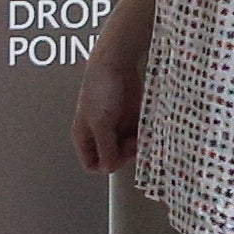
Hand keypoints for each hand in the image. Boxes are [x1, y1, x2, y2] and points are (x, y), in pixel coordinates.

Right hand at [72, 28, 147, 175]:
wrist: (115, 65)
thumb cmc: (99, 90)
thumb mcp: (100, 122)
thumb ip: (105, 147)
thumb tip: (108, 169)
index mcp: (85, 137)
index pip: (92, 164)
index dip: (106, 164)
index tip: (118, 156)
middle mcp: (100, 135)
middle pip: (113, 158)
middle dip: (125, 154)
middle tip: (133, 144)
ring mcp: (117, 127)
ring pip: (128, 148)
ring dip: (137, 145)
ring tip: (142, 135)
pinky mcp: (132, 120)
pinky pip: (139, 136)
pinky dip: (144, 136)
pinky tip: (147, 130)